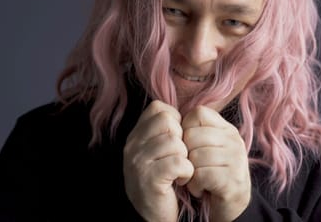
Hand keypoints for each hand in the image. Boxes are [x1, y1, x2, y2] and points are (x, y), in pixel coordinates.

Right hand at [123, 101, 193, 221]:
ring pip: (175, 142)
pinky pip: (179, 162)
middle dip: (181, 138)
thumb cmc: (164, 179)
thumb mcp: (158, 150)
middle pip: (168, 121)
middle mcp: (132, 146)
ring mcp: (138, 163)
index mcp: (135, 135)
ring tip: (180, 170)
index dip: (175, 121)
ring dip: (185, 157)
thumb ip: (166, 129)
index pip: (159, 108)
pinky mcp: (149, 180)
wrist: (155, 215)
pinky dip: (187, 171)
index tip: (176, 140)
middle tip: (180, 156)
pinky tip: (181, 179)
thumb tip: (188, 111)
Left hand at [182, 106, 250, 221]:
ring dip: (189, 172)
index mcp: (227, 129)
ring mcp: (236, 159)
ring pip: (195, 156)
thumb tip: (172, 117)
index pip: (198, 113)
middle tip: (191, 167)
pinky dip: (195, 185)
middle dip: (185, 154)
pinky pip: (201, 175)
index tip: (188, 146)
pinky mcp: (233, 180)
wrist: (232, 204)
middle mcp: (234, 140)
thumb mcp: (209, 147)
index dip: (185, 128)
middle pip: (192, 135)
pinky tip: (200, 189)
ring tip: (197, 178)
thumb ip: (197, 131)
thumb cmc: (213, 173)